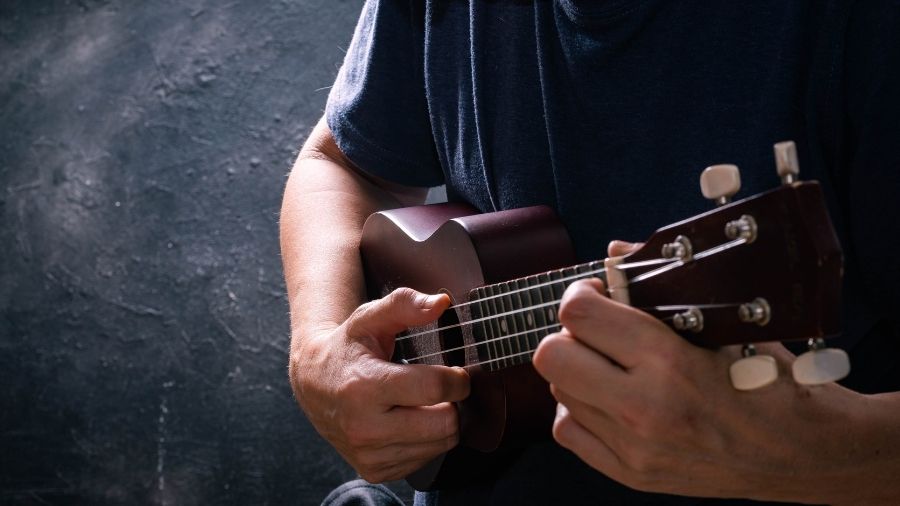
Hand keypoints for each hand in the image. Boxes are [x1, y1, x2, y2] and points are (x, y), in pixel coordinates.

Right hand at [290, 288, 469, 482]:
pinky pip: (424, 460)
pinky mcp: (373, 470)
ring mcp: (368, 453)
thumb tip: (440, 303)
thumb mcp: (370, 318)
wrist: (313, 384)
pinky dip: (426, 441)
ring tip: (424, 403)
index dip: (457, 379)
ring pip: (440, 445)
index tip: (457, 373)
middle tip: (443, 389)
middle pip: (444, 424)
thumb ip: (405, 304)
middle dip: (453, 403)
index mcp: (364, 386)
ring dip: (442, 422)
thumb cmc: (348, 348)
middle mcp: (364, 426)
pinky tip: (410, 420)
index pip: (434, 389)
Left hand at [532, 242, 871, 502]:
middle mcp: (643, 408)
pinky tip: (607, 398)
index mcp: (668, 361)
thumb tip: (613, 254)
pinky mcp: (630, 473)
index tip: (598, 293)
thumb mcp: (728, 323)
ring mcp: (633, 447)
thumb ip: (662, 284)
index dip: (581, 294)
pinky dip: (579, 408)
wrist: (804, 454)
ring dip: (577, 369)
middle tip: (597, 329)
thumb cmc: (771, 381)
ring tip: (611, 364)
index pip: (578, 315)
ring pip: (558, 391)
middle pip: (551, 355)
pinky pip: (567, 431)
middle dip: (569, 332)